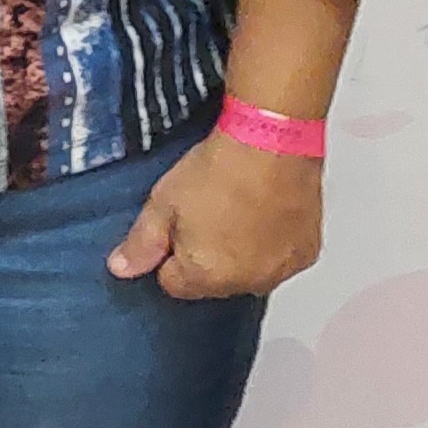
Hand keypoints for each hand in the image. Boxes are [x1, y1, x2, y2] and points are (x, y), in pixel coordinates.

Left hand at [106, 129, 321, 298]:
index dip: (170, 254)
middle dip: (207, 257)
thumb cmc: (216, 171)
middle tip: (208, 213)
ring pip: (250, 273)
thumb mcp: (163, 202)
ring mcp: (281, 271)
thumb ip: (141, 243)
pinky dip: (273, 245)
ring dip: (243, 254)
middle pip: (213, 282)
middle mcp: (247, 284)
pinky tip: (267, 212)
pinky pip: (280, 260)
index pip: (174, 284)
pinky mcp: (307, 254)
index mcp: (206, 276)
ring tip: (238, 209)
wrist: (271, 143)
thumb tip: (120, 269)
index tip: (176, 227)